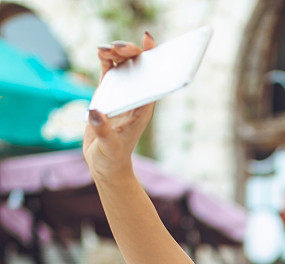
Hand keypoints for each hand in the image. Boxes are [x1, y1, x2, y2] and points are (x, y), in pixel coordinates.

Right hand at [82, 32, 156, 181]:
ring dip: (116, 51)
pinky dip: (105, 58)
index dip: (152, 57)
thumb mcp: (109, 146)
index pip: (153, 78)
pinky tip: (100, 51)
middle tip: (119, 48)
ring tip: (105, 50)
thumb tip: (95, 112)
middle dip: (130, 51)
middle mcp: (135, 97)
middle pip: (137, 66)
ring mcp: (122, 93)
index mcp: (143, 108)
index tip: (148, 41)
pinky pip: (108, 69)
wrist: (104, 164)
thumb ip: (103, 130)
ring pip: (123, 64)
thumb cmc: (112, 158)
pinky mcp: (107, 92)